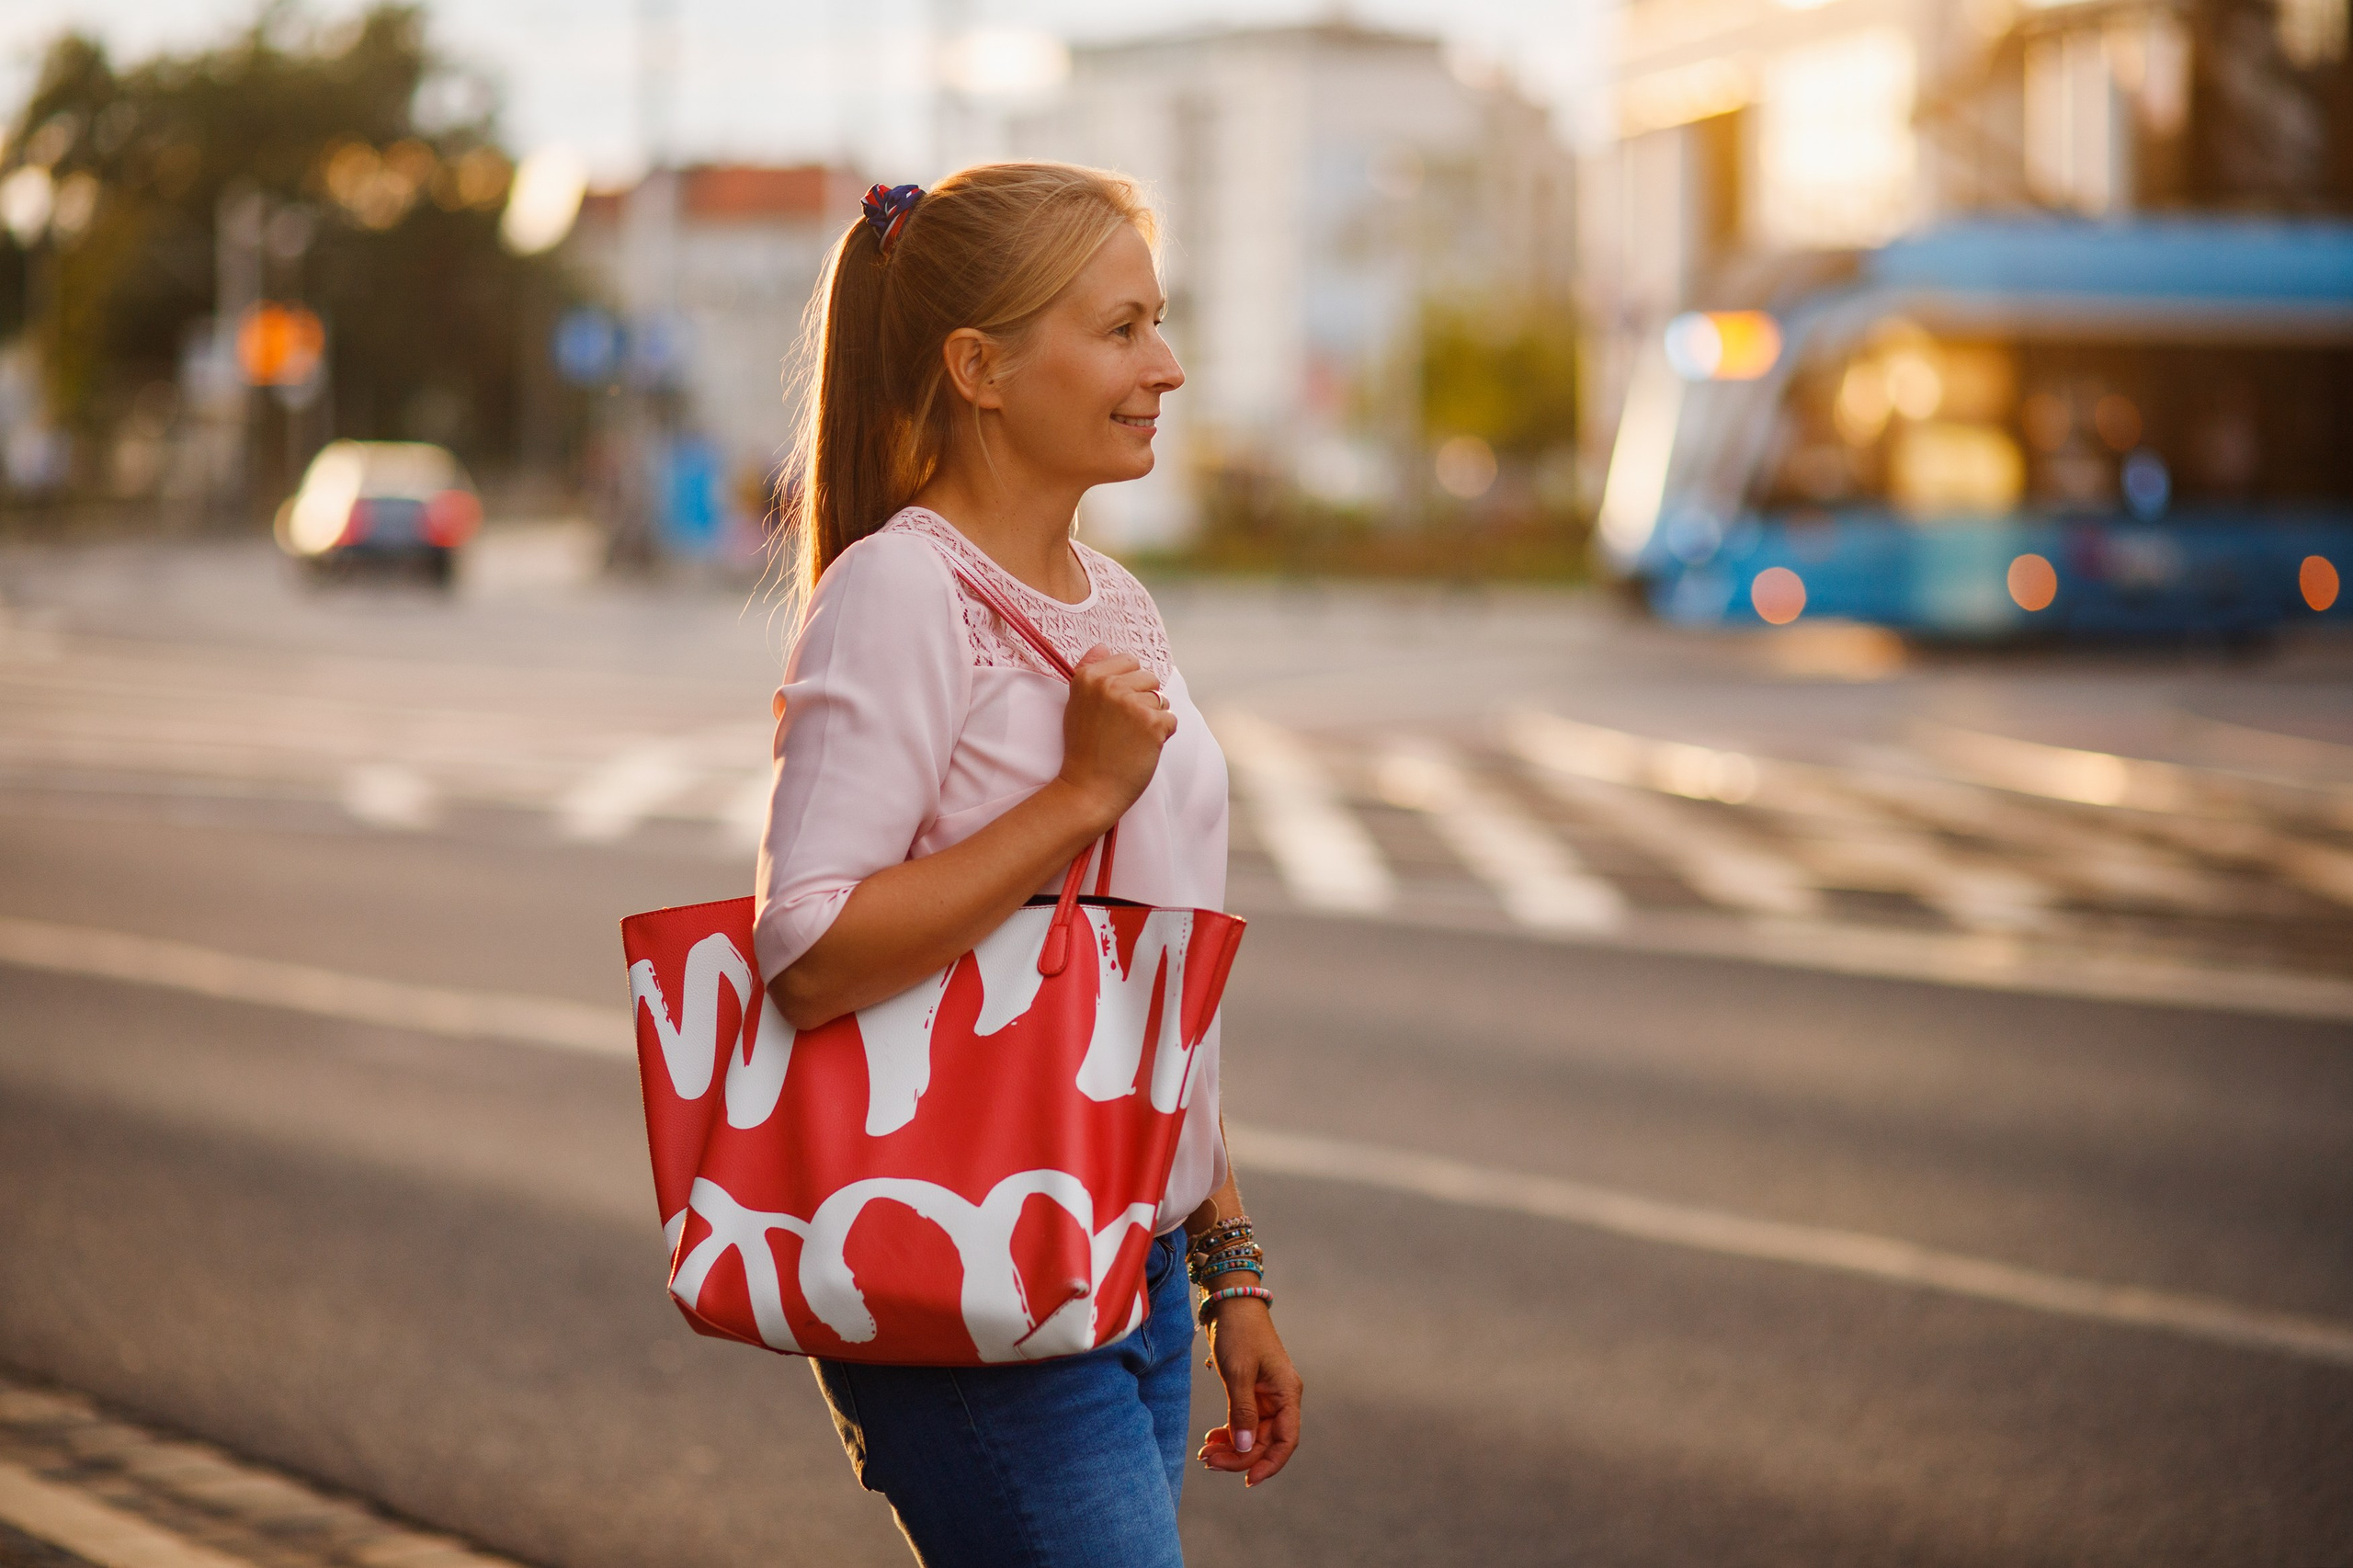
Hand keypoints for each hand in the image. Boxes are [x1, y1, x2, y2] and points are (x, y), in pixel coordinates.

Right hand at [1056, 644, 1175, 829]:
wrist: (1088, 789)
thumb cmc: (1084, 749)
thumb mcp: (1077, 704)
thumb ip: (1090, 671)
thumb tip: (1103, 645)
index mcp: (1089, 676)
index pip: (1129, 661)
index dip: (1127, 685)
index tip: (1112, 710)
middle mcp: (1110, 684)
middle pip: (1149, 677)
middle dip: (1142, 700)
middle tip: (1121, 727)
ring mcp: (1132, 703)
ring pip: (1161, 699)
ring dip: (1152, 719)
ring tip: (1129, 738)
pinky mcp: (1153, 723)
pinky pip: (1171, 719)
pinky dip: (1162, 736)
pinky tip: (1141, 748)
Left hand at [1196, 1300, 1301, 1486]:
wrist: (1230, 1303)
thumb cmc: (1238, 1332)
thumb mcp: (1238, 1372)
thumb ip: (1242, 1411)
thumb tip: (1244, 1448)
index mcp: (1287, 1393)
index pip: (1286, 1440)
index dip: (1269, 1464)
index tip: (1247, 1480)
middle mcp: (1281, 1398)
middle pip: (1264, 1441)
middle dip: (1238, 1455)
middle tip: (1207, 1460)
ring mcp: (1266, 1396)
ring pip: (1251, 1434)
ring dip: (1231, 1447)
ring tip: (1205, 1453)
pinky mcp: (1251, 1392)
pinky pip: (1243, 1422)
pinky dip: (1228, 1432)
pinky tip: (1211, 1438)